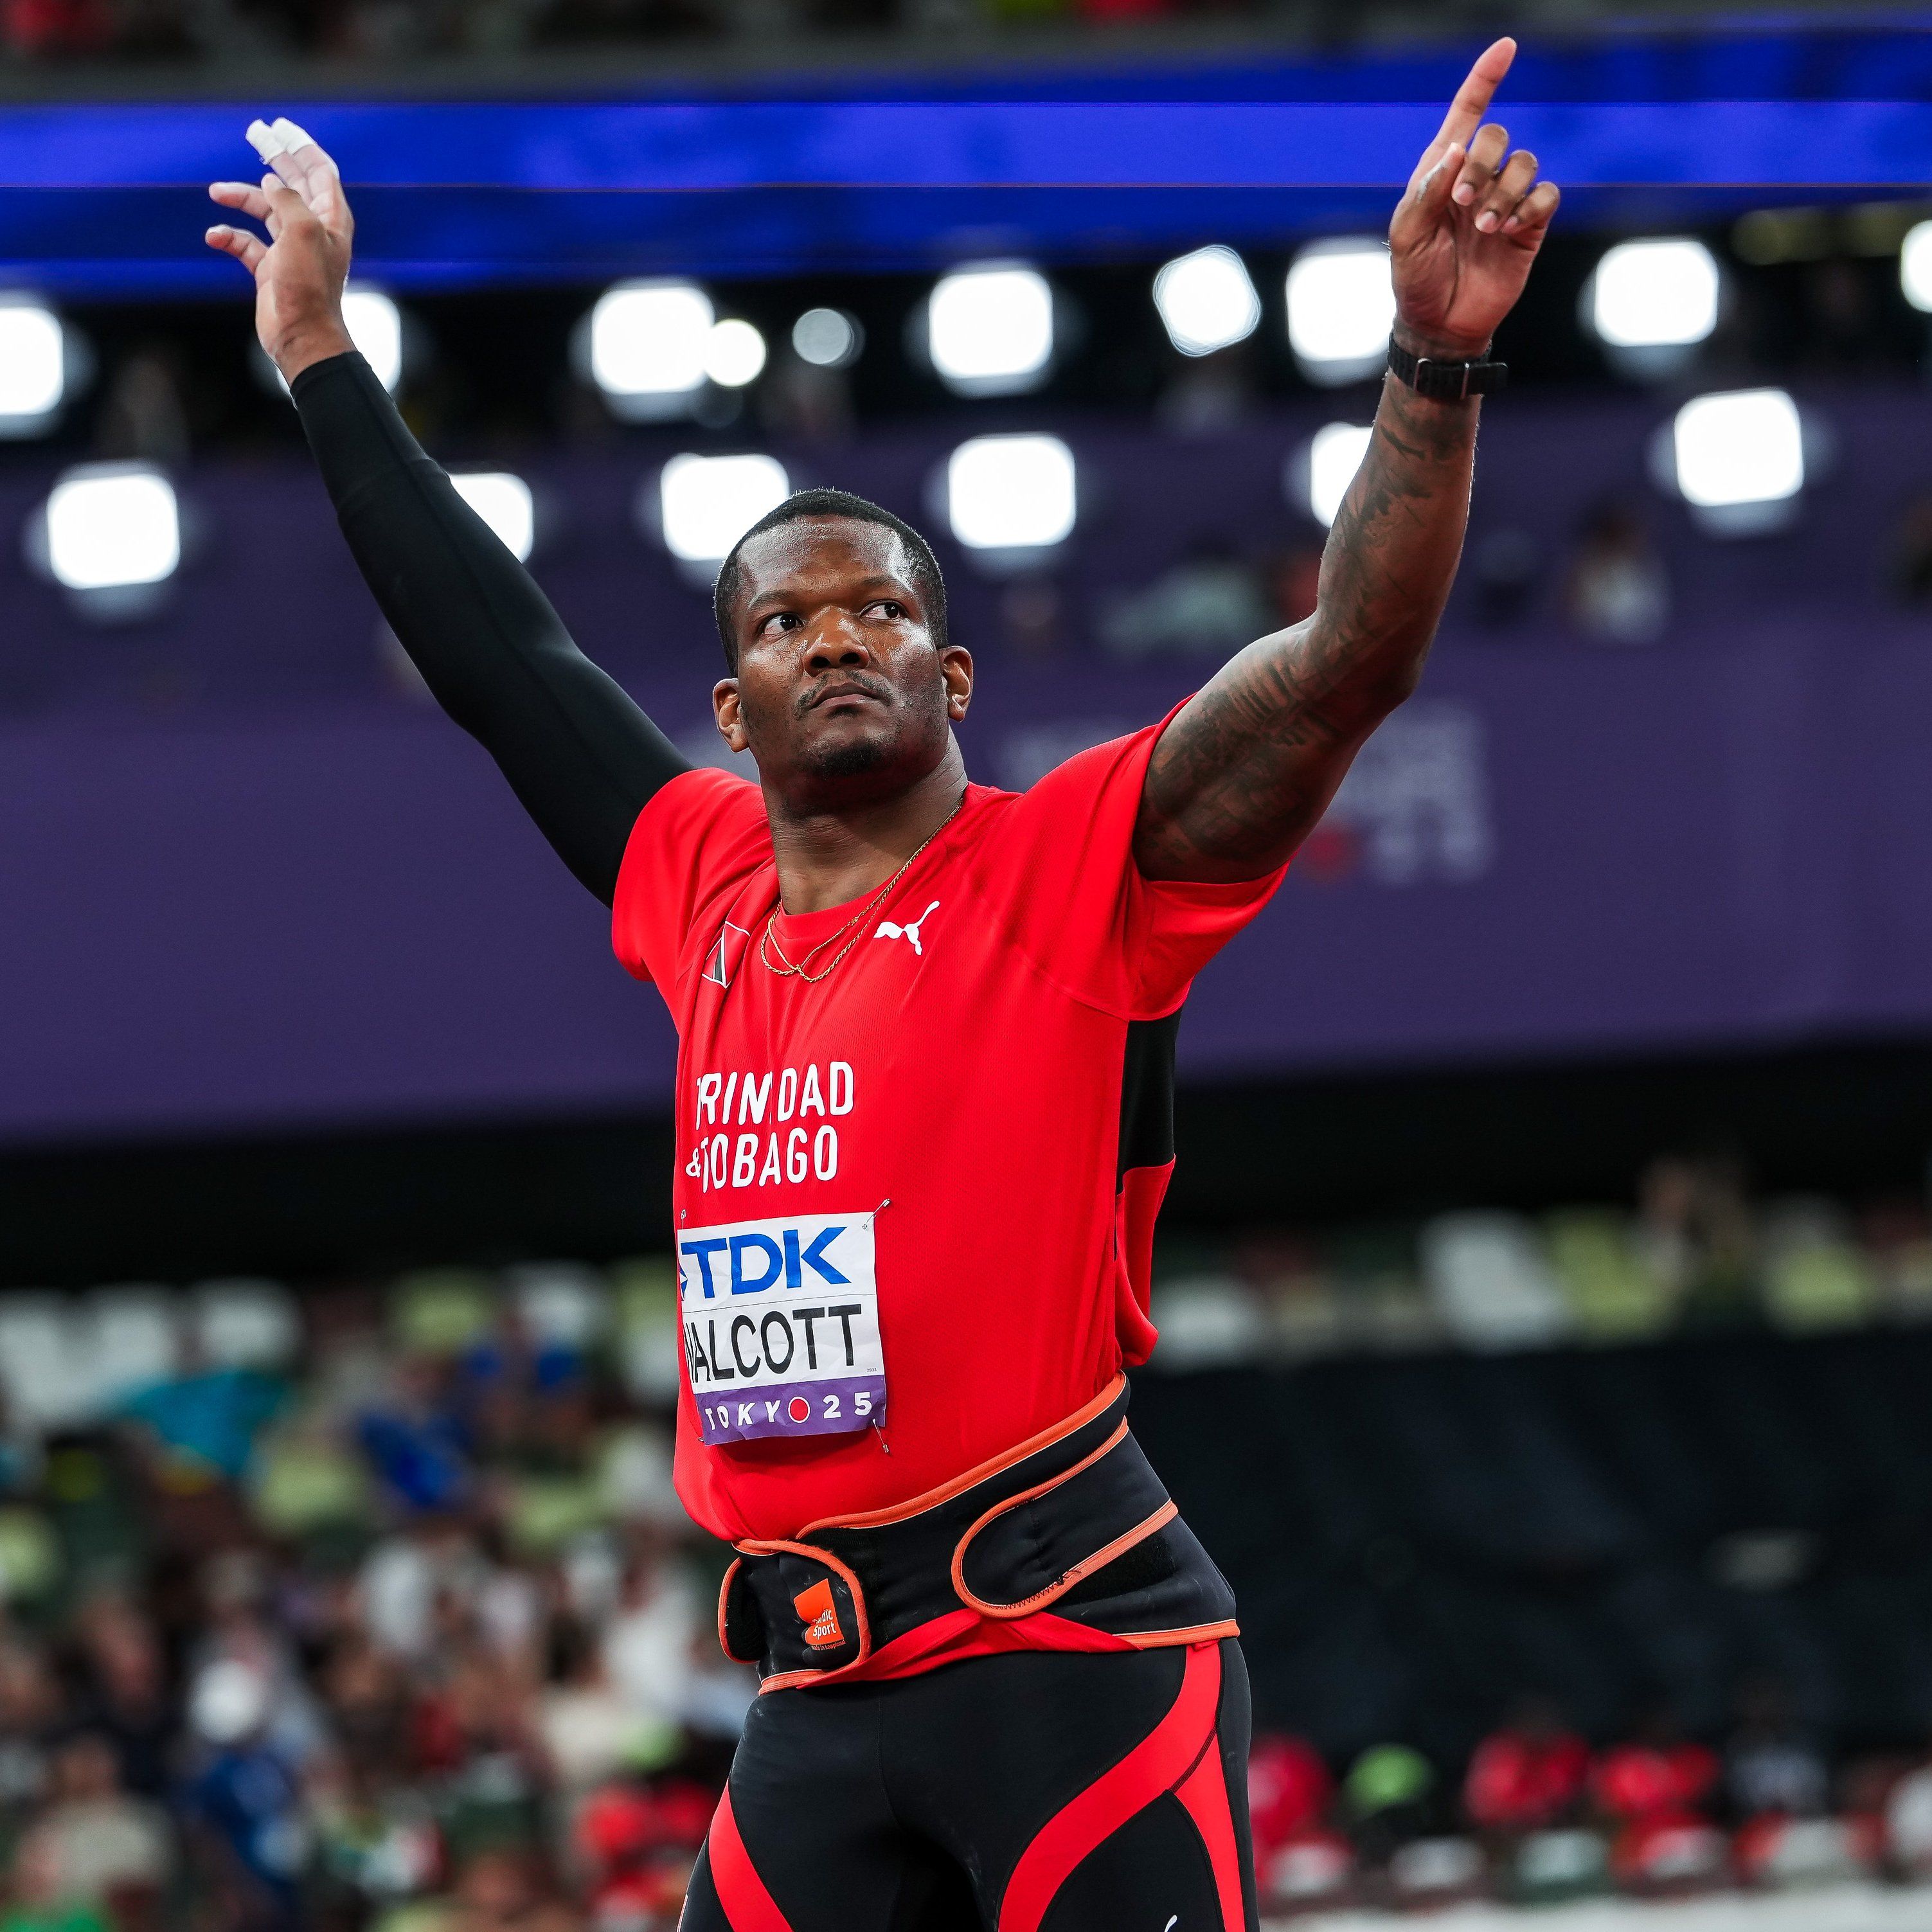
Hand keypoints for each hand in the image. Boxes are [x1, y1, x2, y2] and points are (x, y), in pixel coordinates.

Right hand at [205, 121, 356, 383]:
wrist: (301, 337)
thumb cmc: (308, 287)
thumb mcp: (301, 231)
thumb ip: (287, 199)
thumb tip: (271, 182)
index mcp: (330, 219)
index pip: (320, 172)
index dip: (301, 147)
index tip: (280, 128)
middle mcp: (313, 231)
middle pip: (292, 184)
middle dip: (274, 159)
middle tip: (255, 134)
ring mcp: (291, 249)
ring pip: (264, 210)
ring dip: (241, 197)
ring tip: (216, 191)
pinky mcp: (271, 269)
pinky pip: (246, 243)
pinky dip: (230, 236)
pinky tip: (215, 236)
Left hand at [1388, 38, 1559, 359]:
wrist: (1439, 324)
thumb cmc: (1415, 278)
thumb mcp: (1406, 236)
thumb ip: (1426, 191)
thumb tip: (1456, 150)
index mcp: (1442, 172)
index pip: (1467, 113)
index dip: (1485, 79)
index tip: (1506, 47)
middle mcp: (1478, 179)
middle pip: (1497, 136)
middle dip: (1482, 166)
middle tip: (1462, 205)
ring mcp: (1505, 200)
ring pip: (1525, 164)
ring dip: (1504, 194)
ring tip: (1484, 229)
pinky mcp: (1529, 226)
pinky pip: (1546, 195)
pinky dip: (1529, 208)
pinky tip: (1507, 232)